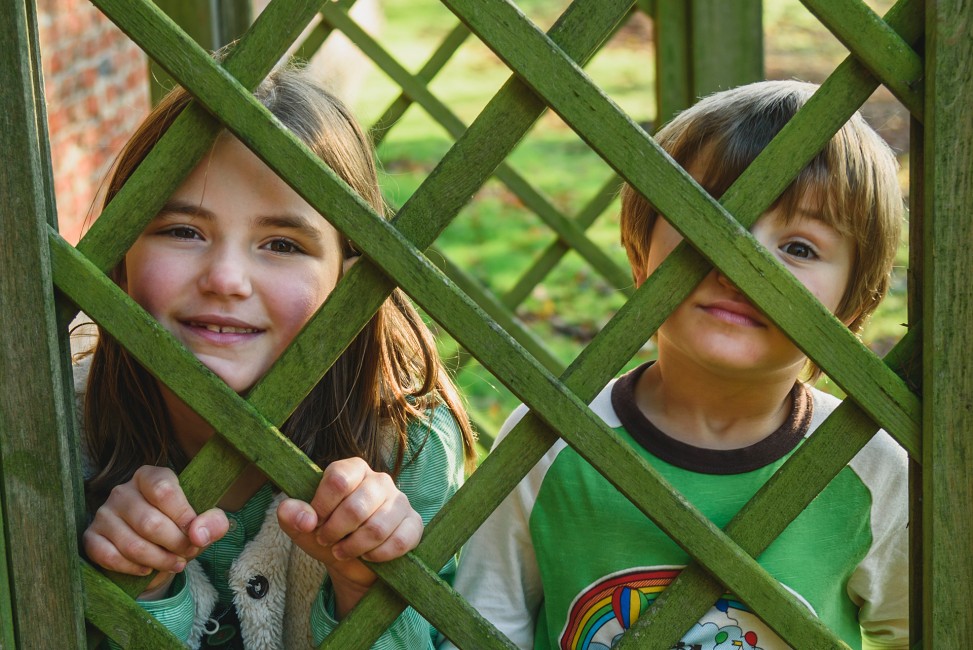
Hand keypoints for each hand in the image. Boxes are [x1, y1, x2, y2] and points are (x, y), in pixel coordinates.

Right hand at [83, 466, 228, 597]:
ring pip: (132, 544)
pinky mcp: (91, 537)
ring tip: (175, 563)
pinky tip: (148, 569)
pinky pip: (109, 557)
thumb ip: (213, 522)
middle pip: (150, 522)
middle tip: (188, 553)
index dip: (183, 517)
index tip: (196, 535)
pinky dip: (133, 568)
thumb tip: (199, 534)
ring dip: (158, 560)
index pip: (164, 491)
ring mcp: (103, 514)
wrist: (154, 545)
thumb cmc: (180, 526)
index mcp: (149, 476)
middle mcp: (122, 491)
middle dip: (175, 544)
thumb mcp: (204, 521)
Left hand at [277, 457, 422, 616]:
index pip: (338, 479)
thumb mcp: (303, 526)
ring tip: (343, 551)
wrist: (353, 561)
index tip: (314, 522)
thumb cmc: (328, 534)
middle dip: (335, 531)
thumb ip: (292, 515)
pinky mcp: (414, 523)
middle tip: (326, 541)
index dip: (322, 506)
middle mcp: (379, 480)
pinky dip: (378, 555)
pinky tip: (368, 555)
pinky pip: (399, 541)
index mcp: (353, 470)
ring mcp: (400, 501)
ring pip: (377, 527)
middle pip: (356, 506)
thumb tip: (302, 516)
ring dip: (354, 547)